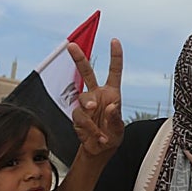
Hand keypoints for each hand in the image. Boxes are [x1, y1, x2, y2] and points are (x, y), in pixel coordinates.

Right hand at [70, 39, 124, 156]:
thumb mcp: (119, 128)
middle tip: (71, 46)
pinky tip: (96, 136)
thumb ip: (115, 117)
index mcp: (112, 93)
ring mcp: (86, 104)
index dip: (115, 56)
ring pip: (82, 99)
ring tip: (98, 129)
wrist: (99, 149)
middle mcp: (97, 94)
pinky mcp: (77, 114)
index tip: (114, 41)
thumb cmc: (113, 135)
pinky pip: (79, 116)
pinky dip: (88, 127)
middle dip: (79, 58)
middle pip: (86, 72)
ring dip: (89, 112)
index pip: (114, 71)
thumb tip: (111, 106)